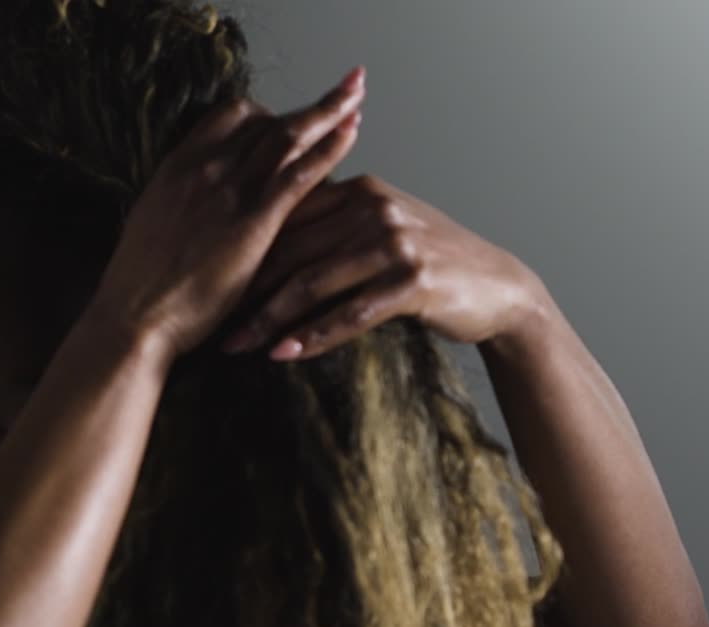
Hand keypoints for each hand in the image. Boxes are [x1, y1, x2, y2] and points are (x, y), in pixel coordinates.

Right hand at [84, 66, 367, 358]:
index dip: (264, 115)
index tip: (287, 121)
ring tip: (357, 92)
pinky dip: (330, 147)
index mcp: (176, 166)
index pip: (229, 116)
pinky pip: (300, 172)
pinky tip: (352, 132)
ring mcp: (229, 191)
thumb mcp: (152, 227)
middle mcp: (203, 167)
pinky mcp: (253, 222)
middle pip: (265, 120)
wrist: (135, 317)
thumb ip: (178, 205)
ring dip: (327, 110)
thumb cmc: (141, 287)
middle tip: (344, 88)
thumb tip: (194, 207)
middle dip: (307, 105)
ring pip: (287, 135)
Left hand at [219, 174, 547, 359]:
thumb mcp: (382, 230)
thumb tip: (268, 240)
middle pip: (292, 251)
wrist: (498, 287)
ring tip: (236, 345)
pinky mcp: (412, 281)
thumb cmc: (430, 263)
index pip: (286, 219)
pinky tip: (282, 354)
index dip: (245, 255)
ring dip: (269, 318)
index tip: (210, 285)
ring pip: (313, 282)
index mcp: (358, 190)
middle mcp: (373, 208)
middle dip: (247, 292)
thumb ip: (334, 226)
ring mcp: (393, 243)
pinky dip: (312, 336)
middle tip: (212, 324)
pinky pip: (350, 312)